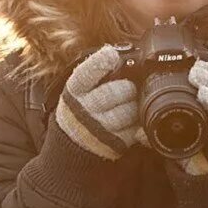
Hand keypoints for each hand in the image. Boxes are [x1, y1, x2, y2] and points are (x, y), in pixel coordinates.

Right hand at [55, 45, 149, 160]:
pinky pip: (135, 130)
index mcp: (73, 92)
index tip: (112, 54)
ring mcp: (98, 129)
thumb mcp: (77, 94)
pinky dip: (139, 124)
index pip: (86, 74)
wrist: (69, 153)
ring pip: (128, 111)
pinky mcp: (113, 145)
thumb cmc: (78, 114)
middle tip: (127, 89)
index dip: (100, 62)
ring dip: (134, 107)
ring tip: (129, 106)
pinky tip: (132, 122)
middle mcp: (83, 110)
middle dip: (127, 88)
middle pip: (114, 92)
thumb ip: (94, 77)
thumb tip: (117, 55)